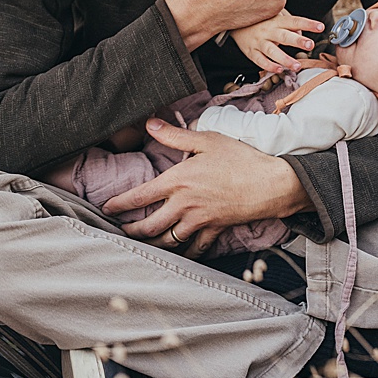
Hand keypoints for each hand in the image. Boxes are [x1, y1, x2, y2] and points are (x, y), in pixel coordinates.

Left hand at [105, 122, 311, 257]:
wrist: (271, 183)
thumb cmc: (240, 159)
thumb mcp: (207, 140)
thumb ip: (175, 135)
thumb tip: (149, 124)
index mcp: (177, 181)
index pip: (138, 197)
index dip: (118, 205)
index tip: (107, 209)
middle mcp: (183, 205)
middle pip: (148, 226)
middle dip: (131, 231)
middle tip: (122, 232)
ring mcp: (199, 221)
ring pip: (168, 240)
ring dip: (153, 243)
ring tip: (144, 243)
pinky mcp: (215, 229)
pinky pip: (195, 248)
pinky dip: (185, 253)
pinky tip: (179, 253)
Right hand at [231, 10, 326, 72]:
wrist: (235, 23)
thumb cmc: (259, 20)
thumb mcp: (275, 16)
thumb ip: (289, 22)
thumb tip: (302, 33)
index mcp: (276, 20)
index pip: (294, 21)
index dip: (308, 24)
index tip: (320, 27)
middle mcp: (268, 31)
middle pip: (284, 36)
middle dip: (297, 41)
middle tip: (310, 45)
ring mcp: (259, 42)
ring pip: (272, 51)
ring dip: (285, 59)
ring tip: (297, 66)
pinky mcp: (251, 52)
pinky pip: (260, 60)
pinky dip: (269, 66)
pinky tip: (278, 70)